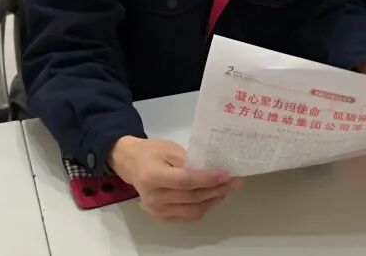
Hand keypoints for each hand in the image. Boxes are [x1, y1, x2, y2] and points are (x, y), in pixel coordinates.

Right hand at [108, 136, 242, 221]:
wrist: (131, 164)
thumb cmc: (151, 152)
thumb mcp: (169, 148)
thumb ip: (189, 161)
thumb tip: (213, 170)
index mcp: (152, 176)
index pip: (185, 181)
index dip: (207, 179)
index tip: (226, 174)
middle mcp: (153, 198)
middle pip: (192, 198)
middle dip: (217, 189)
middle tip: (234, 181)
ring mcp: (157, 211)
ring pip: (193, 211)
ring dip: (213, 200)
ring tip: (227, 189)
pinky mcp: (161, 217)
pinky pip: (188, 216)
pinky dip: (204, 207)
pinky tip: (214, 197)